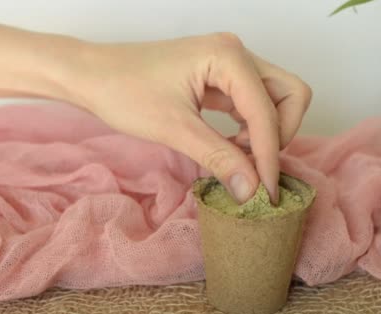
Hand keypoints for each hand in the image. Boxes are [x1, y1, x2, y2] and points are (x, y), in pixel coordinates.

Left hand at [73, 33, 311, 202]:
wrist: (91, 75)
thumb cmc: (123, 91)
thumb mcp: (174, 129)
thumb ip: (219, 158)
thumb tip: (253, 191)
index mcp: (228, 56)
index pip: (267, 112)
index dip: (269, 155)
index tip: (266, 193)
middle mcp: (236, 53)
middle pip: (290, 95)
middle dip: (280, 135)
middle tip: (256, 166)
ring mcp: (230, 63)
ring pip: (276, 99)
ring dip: (266, 133)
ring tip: (240, 160)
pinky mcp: (221, 76)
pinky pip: (254, 102)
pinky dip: (251, 128)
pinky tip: (231, 147)